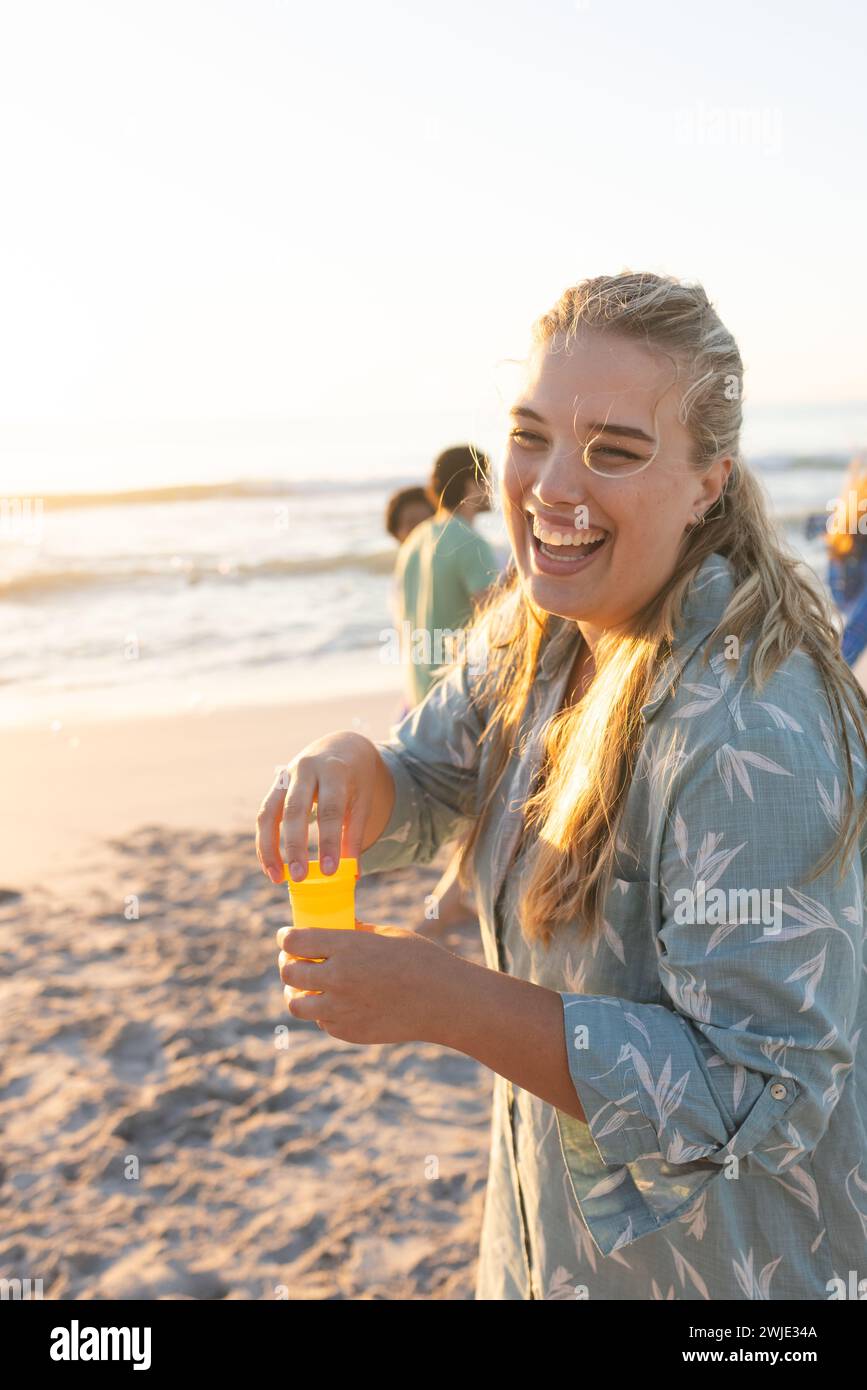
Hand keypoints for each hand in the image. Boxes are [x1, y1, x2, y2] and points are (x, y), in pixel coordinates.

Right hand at [256, 730, 391, 884]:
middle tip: (299, 878)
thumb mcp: (362, 800)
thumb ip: (355, 835)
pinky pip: (263, 816)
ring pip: (269, 813)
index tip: (329, 871)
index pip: (330, 809)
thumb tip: (351, 874)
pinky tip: (272, 866)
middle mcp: (306, 770)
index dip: (329, 841)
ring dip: (269, 848)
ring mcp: (285, 776)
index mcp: (334, 771)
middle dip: (295, 846)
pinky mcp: (274, 787)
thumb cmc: (354, 779)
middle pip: (295, 810)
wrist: (340, 746)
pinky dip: (265, 842)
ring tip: (277, 878)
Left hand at [276, 921, 462, 1045]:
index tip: (286, 936)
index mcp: (345, 947)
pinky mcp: (347, 1032)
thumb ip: (353, 932)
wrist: (443, 1001)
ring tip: (304, 986)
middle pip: (288, 972)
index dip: (285, 937)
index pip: (293, 941)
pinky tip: (336, 1002)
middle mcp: (337, 978)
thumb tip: (331, 929)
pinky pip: (321, 1021)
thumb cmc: (419, 959)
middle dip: (287, 963)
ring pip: (295, 1003)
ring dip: (296, 992)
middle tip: (293, 960)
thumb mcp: (385, 933)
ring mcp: (340, 1009)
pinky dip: (322, 1011)